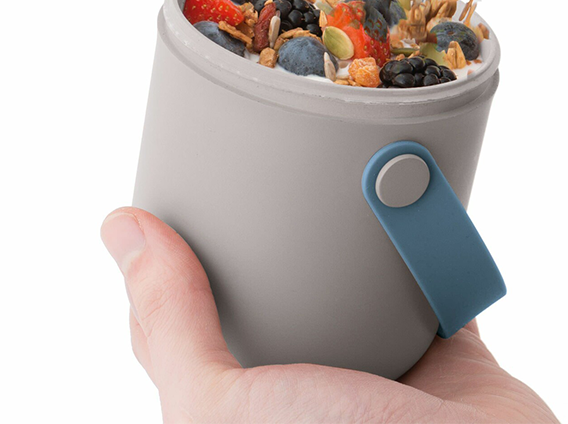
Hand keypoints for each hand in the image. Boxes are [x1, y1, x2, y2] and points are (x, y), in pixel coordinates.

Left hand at [102, 208, 557, 422]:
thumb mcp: (220, 410)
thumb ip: (173, 328)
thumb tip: (121, 232)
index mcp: (249, 409)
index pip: (195, 326)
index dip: (181, 262)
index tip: (182, 199)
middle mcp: (312, 392)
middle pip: (285, 291)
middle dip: (279, 236)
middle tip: (267, 168)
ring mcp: (382, 374)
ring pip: (362, 282)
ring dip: (359, 235)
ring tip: (338, 174)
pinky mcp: (446, 357)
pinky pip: (436, 280)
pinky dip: (431, 243)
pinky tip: (412, 203)